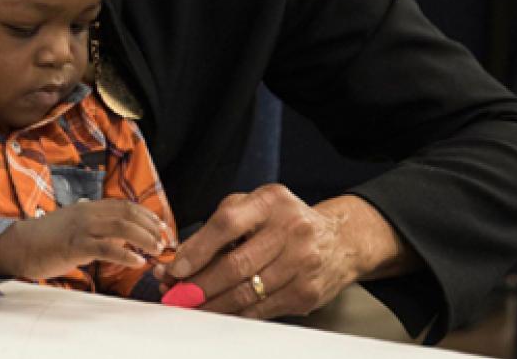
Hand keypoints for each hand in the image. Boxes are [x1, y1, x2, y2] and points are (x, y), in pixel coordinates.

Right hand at [0, 199, 168, 281]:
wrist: (18, 246)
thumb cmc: (45, 240)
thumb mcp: (74, 228)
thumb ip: (95, 228)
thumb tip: (118, 236)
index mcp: (87, 207)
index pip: (124, 205)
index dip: (147, 215)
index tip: (161, 227)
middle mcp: (87, 213)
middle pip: (128, 213)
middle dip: (151, 226)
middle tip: (164, 241)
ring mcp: (81, 228)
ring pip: (122, 227)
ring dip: (144, 238)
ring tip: (156, 250)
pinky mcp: (75, 245)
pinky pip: (106, 248)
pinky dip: (126, 255)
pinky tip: (138, 262)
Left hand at [161, 186, 407, 319]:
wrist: (340, 240)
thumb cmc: (284, 221)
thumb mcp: (254, 207)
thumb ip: (219, 226)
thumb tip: (183, 259)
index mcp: (271, 202)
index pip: (227, 223)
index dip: (197, 249)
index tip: (176, 269)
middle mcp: (291, 230)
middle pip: (236, 264)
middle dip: (199, 285)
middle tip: (176, 294)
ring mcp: (302, 263)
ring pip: (248, 292)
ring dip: (213, 304)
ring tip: (190, 306)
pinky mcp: (307, 292)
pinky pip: (263, 309)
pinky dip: (236, 314)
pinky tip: (218, 312)